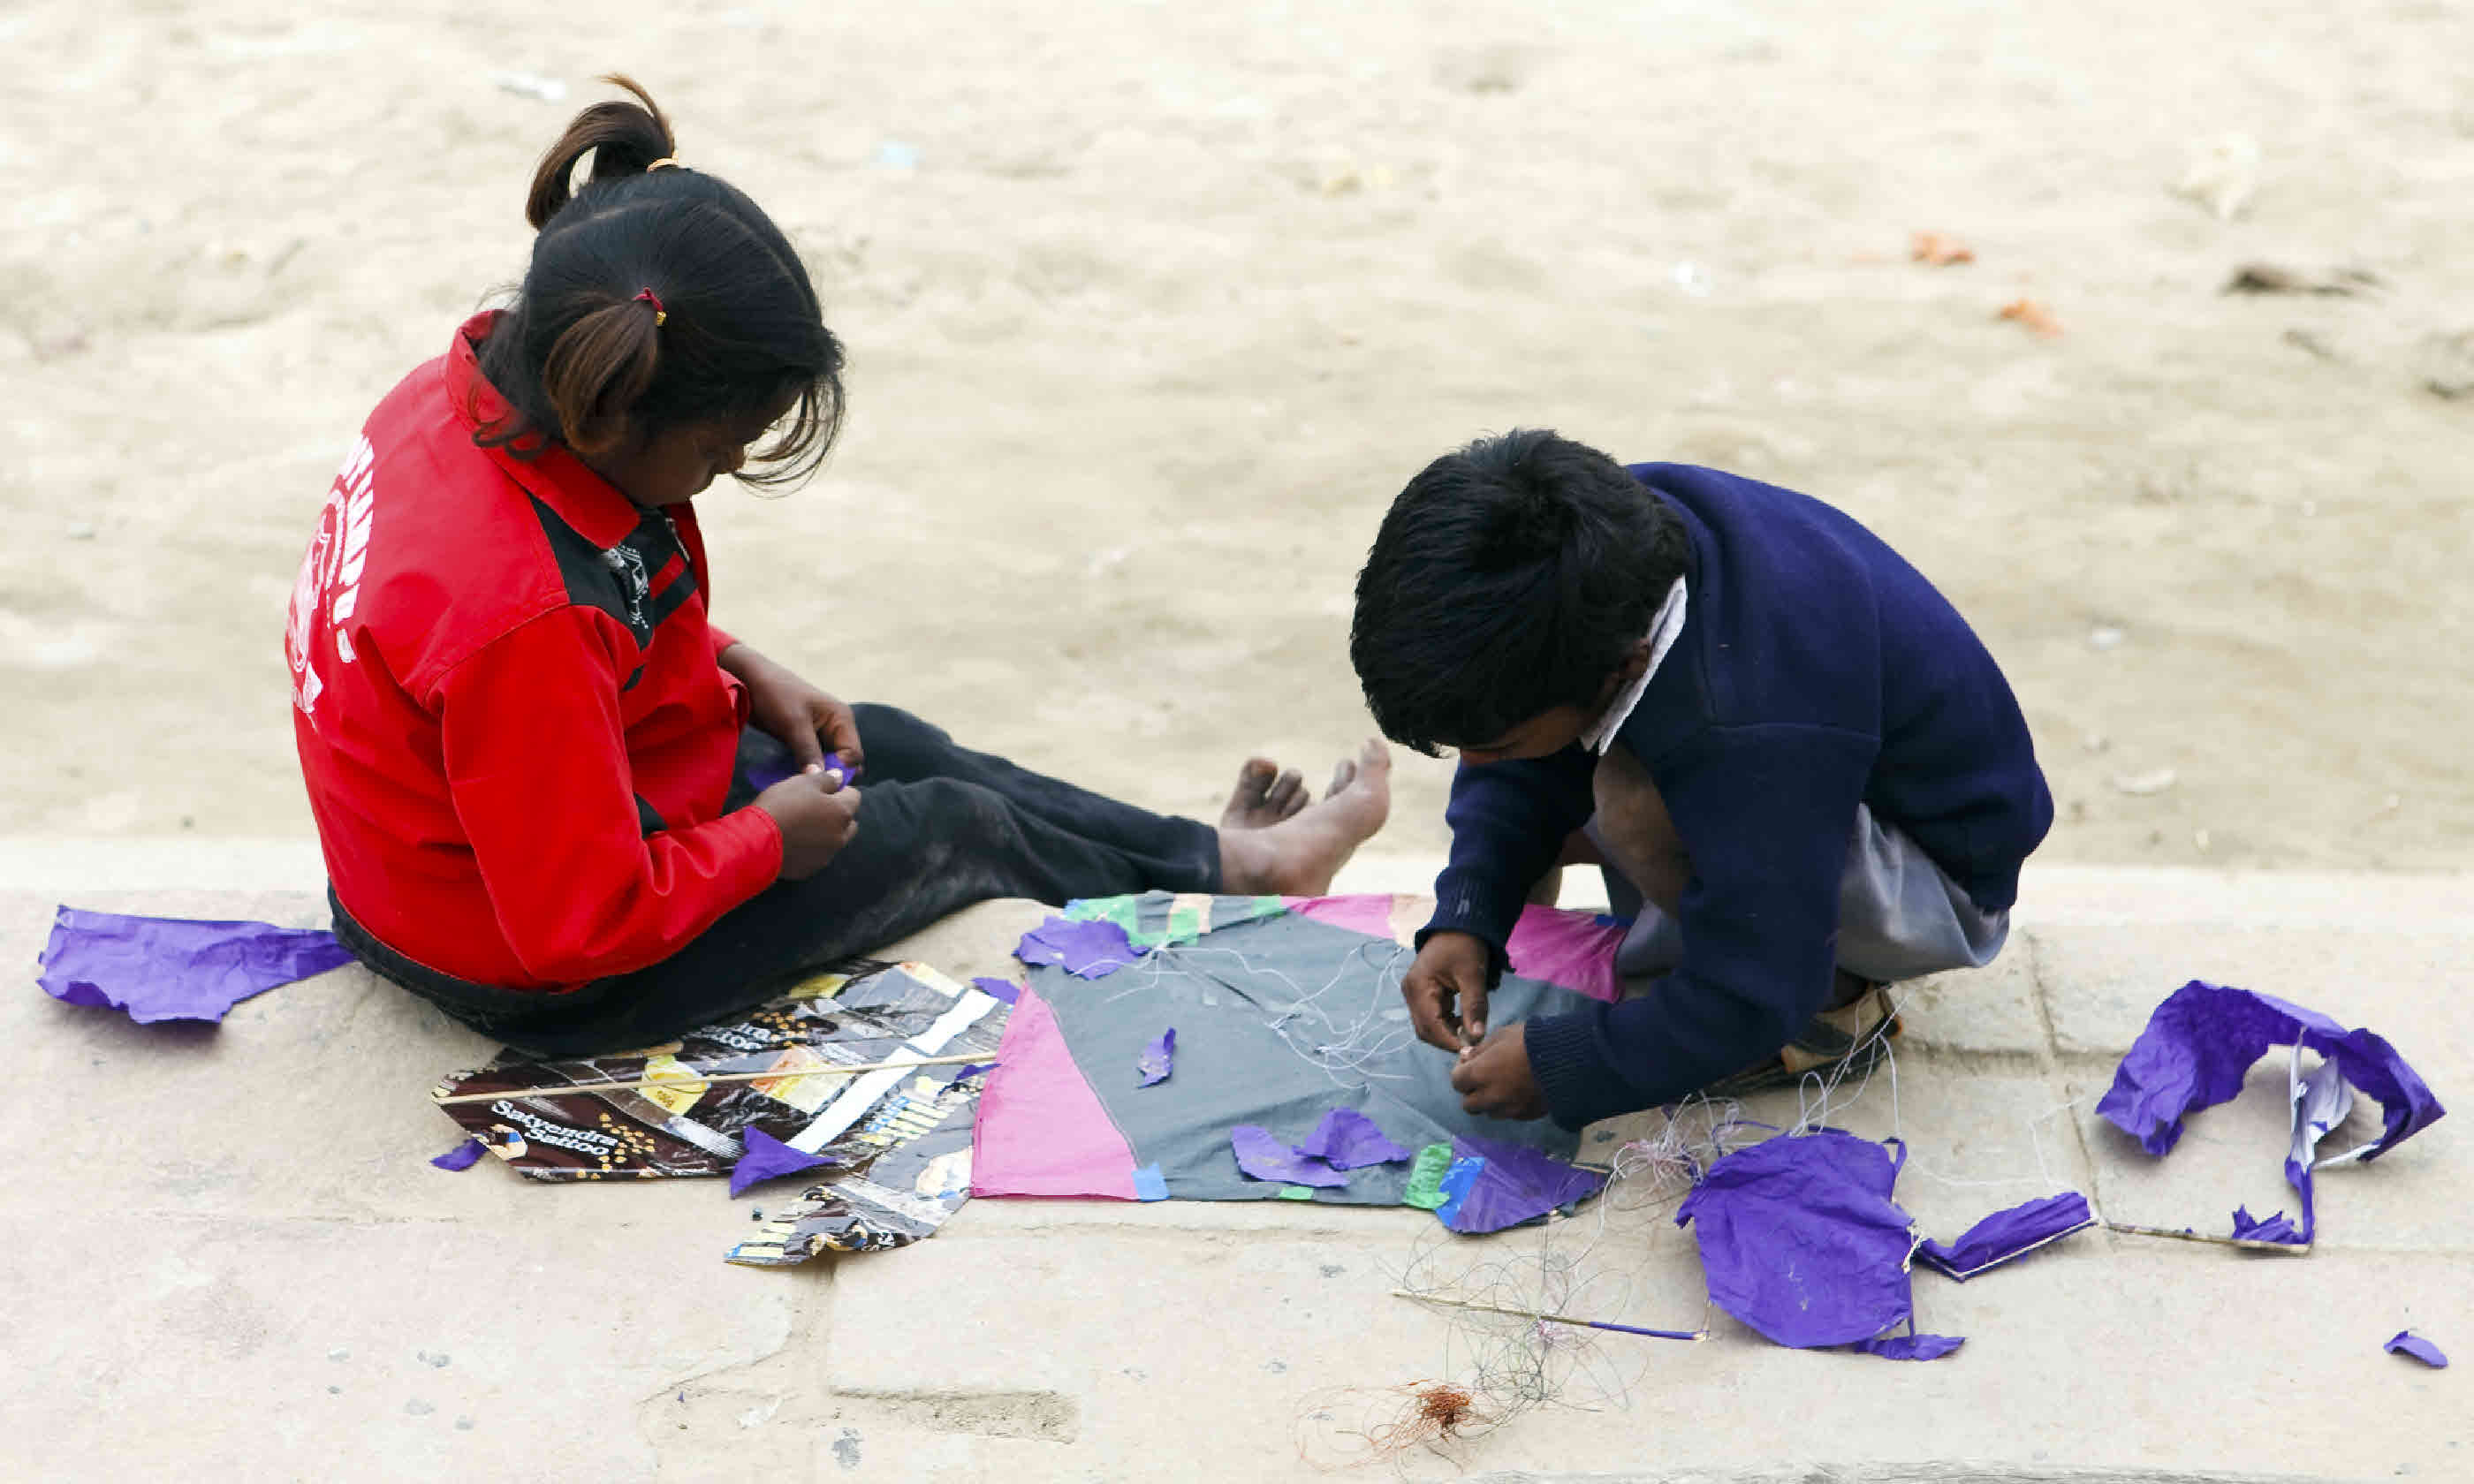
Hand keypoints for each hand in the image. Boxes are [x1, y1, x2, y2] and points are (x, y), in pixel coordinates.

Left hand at [721, 644, 864, 778]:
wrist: (751, 680)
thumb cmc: (776, 695)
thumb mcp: (793, 723)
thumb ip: (808, 751)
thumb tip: (819, 778)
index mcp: (841, 719)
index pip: (853, 754)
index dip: (840, 770)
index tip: (818, 781)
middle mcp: (836, 728)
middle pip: (841, 761)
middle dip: (828, 774)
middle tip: (808, 786)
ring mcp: (821, 734)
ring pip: (826, 763)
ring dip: (814, 774)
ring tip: (799, 784)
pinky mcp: (805, 740)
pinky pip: (812, 760)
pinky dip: (804, 770)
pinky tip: (793, 778)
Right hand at [754, 773, 862, 878]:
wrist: (756, 842)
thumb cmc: (781, 805)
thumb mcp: (802, 783)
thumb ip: (826, 779)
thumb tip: (840, 777)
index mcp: (842, 812)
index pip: (855, 796)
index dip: (840, 790)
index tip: (823, 788)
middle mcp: (841, 836)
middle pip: (849, 822)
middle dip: (838, 814)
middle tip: (814, 808)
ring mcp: (827, 855)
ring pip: (835, 840)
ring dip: (826, 832)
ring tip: (803, 826)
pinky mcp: (811, 869)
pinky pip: (817, 855)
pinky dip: (811, 848)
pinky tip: (793, 843)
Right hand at [1402, 930, 1494, 1052]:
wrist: (1459, 925)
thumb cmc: (1465, 946)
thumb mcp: (1473, 975)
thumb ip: (1474, 1006)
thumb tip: (1477, 1035)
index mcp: (1418, 986)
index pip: (1430, 1025)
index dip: (1448, 1041)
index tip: (1470, 1049)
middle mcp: (1410, 992)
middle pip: (1425, 1029)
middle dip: (1447, 1040)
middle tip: (1471, 1044)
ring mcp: (1414, 993)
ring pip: (1427, 1026)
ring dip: (1446, 1033)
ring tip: (1469, 1032)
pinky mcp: (1421, 994)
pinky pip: (1430, 1017)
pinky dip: (1445, 1024)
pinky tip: (1462, 1021)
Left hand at [1449, 1023, 1545, 1120]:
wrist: (1566, 1059)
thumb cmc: (1530, 1041)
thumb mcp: (1501, 1035)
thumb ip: (1480, 1050)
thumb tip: (1466, 1057)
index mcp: (1480, 1075)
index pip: (1456, 1082)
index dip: (1461, 1072)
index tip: (1470, 1064)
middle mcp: (1490, 1097)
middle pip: (1469, 1105)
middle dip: (1473, 1092)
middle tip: (1484, 1078)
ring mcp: (1508, 1110)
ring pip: (1489, 1112)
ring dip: (1490, 1102)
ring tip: (1504, 1086)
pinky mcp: (1526, 1116)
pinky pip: (1509, 1115)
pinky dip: (1508, 1106)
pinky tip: (1520, 1092)